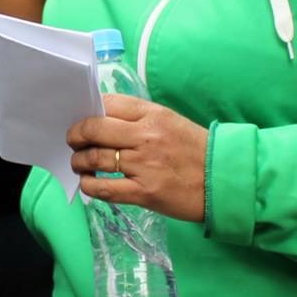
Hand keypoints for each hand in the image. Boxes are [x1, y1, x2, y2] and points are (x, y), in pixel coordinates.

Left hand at [66, 93, 208, 222]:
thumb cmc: (195, 150)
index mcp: (153, 114)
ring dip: (79, 161)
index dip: (87, 112)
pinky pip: (105, 188)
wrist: (224, 179)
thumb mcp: (170, 122)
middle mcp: (146, 136)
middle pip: (94, 129)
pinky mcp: (144, 192)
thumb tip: (101, 119)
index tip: (82, 121)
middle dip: (75, 136)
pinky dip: (90, 185)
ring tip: (79, 164)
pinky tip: (89, 183)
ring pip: (95, 158)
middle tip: (73, 142)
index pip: (108, 104)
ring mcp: (144, 165)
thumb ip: (138, 119)